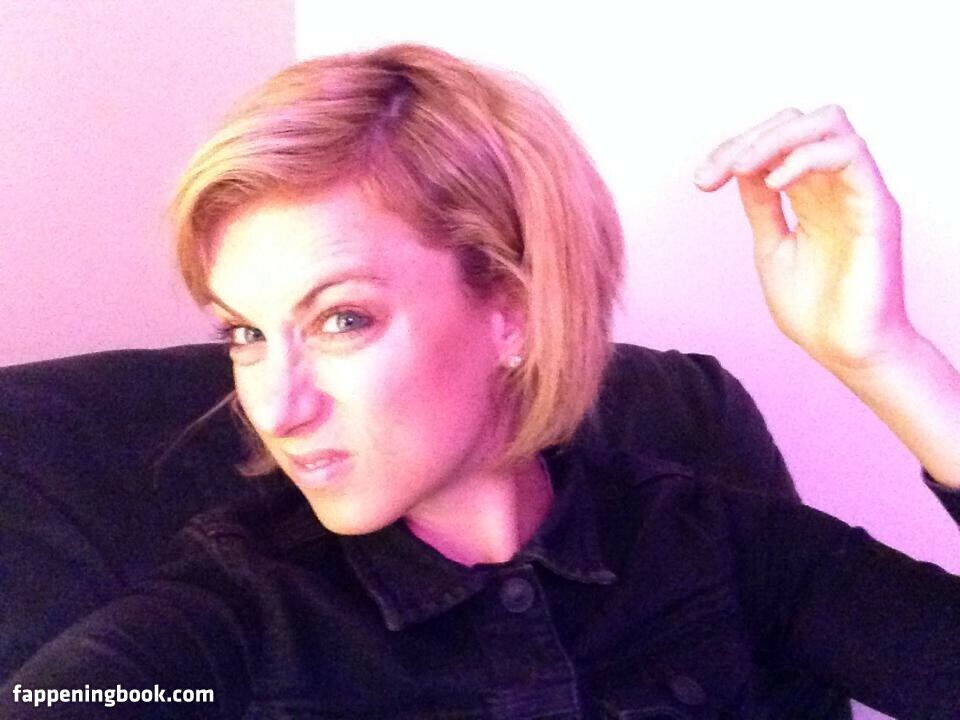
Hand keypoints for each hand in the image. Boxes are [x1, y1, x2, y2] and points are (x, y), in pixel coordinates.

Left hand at [693, 105, 916, 371]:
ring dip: (776, 138)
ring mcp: (858, 192)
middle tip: (716, 172)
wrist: (844, 352)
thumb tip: (740, 170)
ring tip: (742, 168)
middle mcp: (837, 186)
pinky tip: (774, 185)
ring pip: (828, 122)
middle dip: (750, 138)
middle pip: (800, 122)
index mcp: (812, 195)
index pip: (777, 144)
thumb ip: (761, 207)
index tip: (702, 180)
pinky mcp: (877, 206)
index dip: (734, 150)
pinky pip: (849, 154)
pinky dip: (806, 159)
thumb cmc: (814, 310)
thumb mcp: (771, 248)